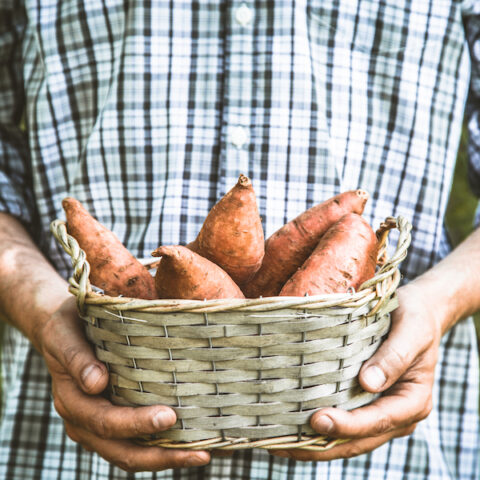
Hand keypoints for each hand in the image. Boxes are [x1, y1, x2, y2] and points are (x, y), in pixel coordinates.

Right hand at [39, 297, 210, 471]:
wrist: (58, 329)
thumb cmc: (65, 328)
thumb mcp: (65, 337)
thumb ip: (77, 359)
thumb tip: (97, 383)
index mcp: (73, 402)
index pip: (105, 421)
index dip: (136, 424)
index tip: (169, 417)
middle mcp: (84, 422)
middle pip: (122, 451)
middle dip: (161, 456)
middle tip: (198, 454)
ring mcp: (97, 427)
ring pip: (131, 453)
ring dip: (165, 458)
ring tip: (201, 455)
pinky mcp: (112, 421)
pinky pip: (136, 442)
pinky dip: (161, 447)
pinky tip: (189, 443)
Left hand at [271, 282, 440, 460]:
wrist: (418, 312)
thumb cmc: (416, 318)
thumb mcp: (412, 331)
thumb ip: (394, 357)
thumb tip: (368, 384)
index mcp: (413, 401)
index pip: (378, 421)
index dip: (348, 426)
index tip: (318, 420)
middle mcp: (397, 415)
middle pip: (359, 440)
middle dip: (323, 445)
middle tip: (285, 444)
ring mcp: (380, 412)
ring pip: (348, 439)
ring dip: (316, 444)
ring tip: (281, 444)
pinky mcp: (365, 404)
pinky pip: (343, 423)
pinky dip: (320, 430)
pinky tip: (293, 429)